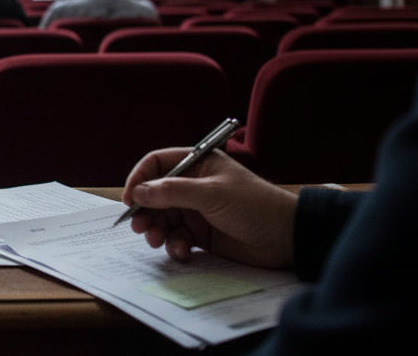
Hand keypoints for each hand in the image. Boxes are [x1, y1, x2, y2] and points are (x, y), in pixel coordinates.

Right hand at [120, 148, 296, 268]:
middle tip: (139, 227)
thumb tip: (138, 192)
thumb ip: (172, 192)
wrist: (287, 238)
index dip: (140, 178)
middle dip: (145, 210)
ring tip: (158, 241)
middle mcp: (193, 185)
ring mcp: (197, 210)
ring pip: (163, 218)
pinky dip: (175, 246)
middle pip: (155, 194)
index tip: (130, 198)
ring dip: (157, 230)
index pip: (157, 164)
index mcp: (197, 164)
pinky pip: (177, 238)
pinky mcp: (202, 234)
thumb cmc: (254, 205)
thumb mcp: (211, 194)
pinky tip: (183, 252)